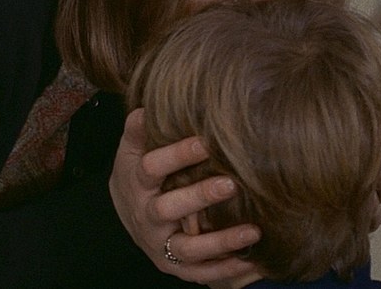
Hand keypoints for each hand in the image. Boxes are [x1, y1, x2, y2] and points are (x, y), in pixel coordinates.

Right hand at [109, 109, 260, 283]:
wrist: (127, 212)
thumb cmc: (139, 173)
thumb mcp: (132, 150)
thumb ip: (139, 130)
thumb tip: (147, 108)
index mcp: (137, 184)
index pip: (152, 168)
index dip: (178, 155)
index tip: (207, 142)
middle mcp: (147, 217)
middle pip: (169, 208)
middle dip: (200, 196)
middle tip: (232, 183)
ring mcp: (161, 244)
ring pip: (188, 248)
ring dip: (220, 241)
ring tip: (254, 231)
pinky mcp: (174, 265)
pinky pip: (200, 273)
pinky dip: (226, 270)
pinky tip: (252, 263)